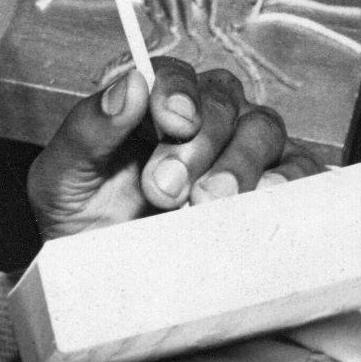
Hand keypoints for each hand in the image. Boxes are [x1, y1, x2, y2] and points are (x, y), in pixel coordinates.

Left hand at [25, 57, 318, 238]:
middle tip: (166, 188)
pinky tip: (264, 200)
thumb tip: (127, 84)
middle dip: (198, 142)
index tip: (170, 119)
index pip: (175, 74)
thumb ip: (89, 126)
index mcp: (151, 103)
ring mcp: (240, 150)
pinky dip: (289, 179)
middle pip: (222, 101)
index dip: (176, 92)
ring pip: (263, 128)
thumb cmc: (79, 224)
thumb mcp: (61, 176)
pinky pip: (299, 169)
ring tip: (210, 204)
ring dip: (240, 162)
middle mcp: (202, 118)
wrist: (100, 287)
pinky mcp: (270, 189)